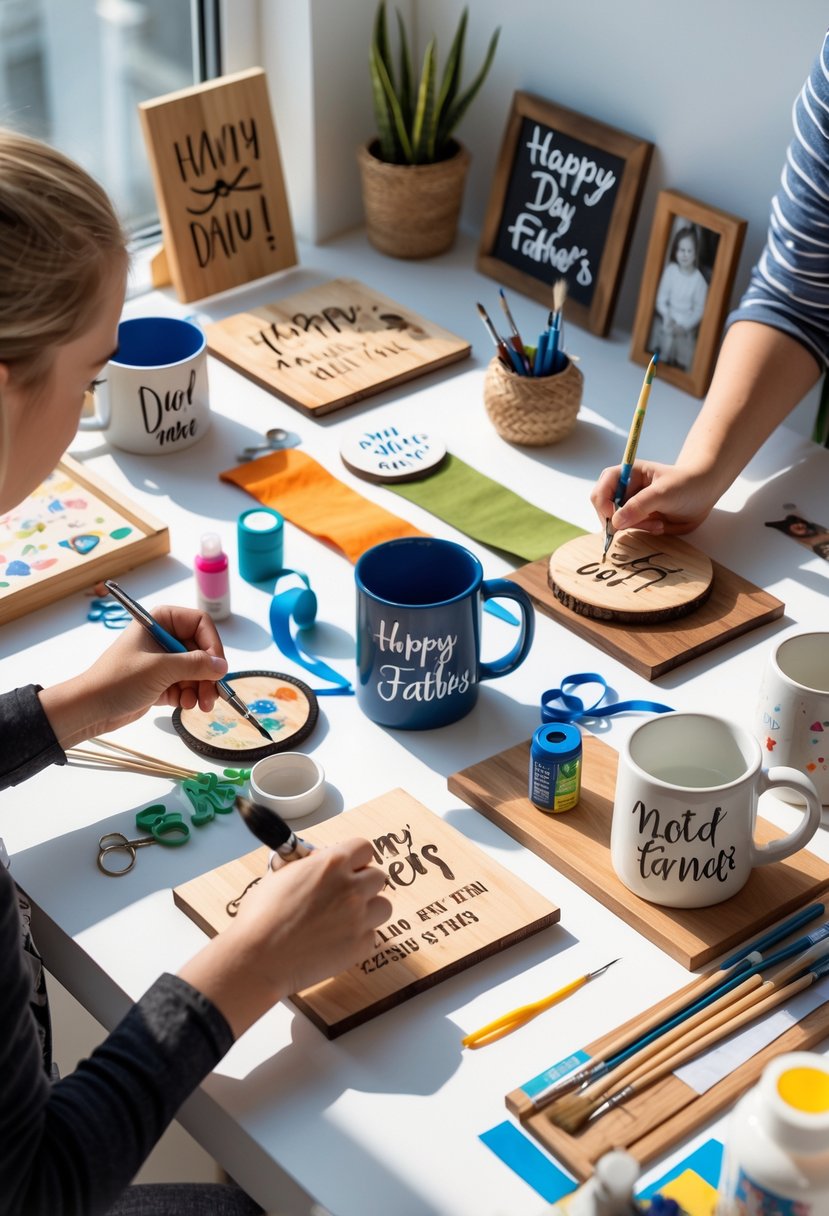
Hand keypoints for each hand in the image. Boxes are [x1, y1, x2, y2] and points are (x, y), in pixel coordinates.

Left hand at [39, 604, 227, 747]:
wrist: (90, 709)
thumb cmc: (118, 680)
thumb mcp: (160, 669)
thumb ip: (195, 665)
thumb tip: (222, 666)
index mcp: (159, 621)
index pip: (199, 623)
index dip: (212, 644)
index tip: (216, 667)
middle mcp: (163, 637)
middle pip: (201, 650)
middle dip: (208, 673)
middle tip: (212, 695)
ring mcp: (162, 661)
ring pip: (196, 670)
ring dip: (201, 688)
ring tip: (199, 705)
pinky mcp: (160, 682)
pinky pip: (186, 685)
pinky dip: (189, 695)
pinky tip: (185, 705)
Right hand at [179, 838, 393, 1036]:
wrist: (258, 958)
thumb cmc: (260, 917)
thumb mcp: (279, 876)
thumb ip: (305, 866)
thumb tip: (314, 862)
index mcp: (331, 864)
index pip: (364, 847)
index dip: (356, 858)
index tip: (348, 867)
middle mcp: (350, 888)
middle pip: (378, 876)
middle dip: (364, 884)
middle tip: (344, 895)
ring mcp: (359, 918)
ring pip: (383, 906)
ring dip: (368, 911)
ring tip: (345, 920)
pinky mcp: (360, 946)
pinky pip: (372, 936)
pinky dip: (358, 939)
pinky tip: (337, 942)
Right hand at [591, 460, 720, 536]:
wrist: (705, 493)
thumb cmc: (687, 484)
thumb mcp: (663, 493)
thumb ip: (639, 506)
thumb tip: (616, 522)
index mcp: (628, 474)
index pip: (603, 486)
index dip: (603, 502)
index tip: (613, 517)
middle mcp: (626, 489)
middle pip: (605, 507)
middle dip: (620, 519)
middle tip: (637, 525)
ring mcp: (632, 505)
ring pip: (618, 522)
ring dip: (636, 526)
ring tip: (657, 524)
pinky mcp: (639, 518)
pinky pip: (631, 530)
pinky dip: (643, 531)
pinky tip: (660, 526)